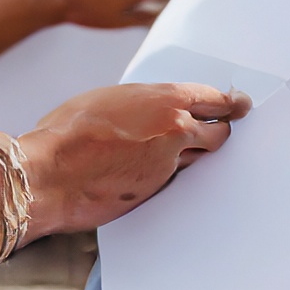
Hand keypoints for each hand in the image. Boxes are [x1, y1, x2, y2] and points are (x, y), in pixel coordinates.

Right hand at [20, 82, 250, 234]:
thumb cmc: (68, 133)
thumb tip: (149, 110)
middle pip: (218, 132)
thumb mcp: (108, 101)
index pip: (213, 98)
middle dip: (218, 131)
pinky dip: (169, 173)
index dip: (228, 102)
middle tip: (217, 130)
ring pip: (197, 158)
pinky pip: (174, 179)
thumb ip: (140, 104)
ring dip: (193, 154)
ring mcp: (168, 165)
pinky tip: (151, 170)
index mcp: (164, 100)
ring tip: (175, 151)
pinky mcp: (156, 192)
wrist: (51, 175)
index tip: (238, 104)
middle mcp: (174, 131)